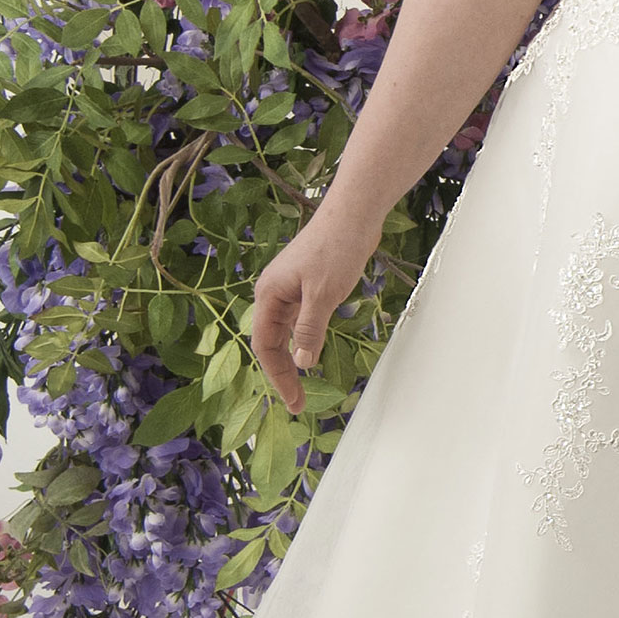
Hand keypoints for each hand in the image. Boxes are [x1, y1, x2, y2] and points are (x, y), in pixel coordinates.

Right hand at [250, 208, 377, 411]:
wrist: (353, 214)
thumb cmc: (335, 248)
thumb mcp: (323, 294)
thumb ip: (310, 329)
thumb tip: (302, 362)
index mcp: (269, 295)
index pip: (265, 345)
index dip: (277, 375)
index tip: (292, 401)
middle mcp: (275, 293)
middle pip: (272, 342)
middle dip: (283, 373)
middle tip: (299, 402)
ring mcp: (291, 289)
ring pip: (287, 332)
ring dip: (294, 358)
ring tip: (304, 386)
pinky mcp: (308, 286)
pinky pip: (301, 320)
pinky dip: (306, 339)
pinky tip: (313, 353)